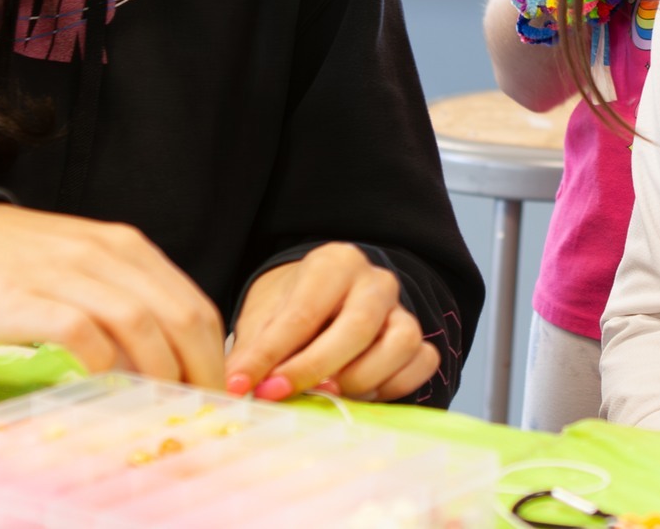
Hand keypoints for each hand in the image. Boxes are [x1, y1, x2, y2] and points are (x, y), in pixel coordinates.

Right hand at [0, 203, 225, 387]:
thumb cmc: (24, 264)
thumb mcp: (88, 269)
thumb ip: (129, 303)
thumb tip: (171, 364)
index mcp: (127, 248)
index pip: (193, 304)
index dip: (214, 354)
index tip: (217, 394)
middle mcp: (104, 254)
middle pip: (177, 315)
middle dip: (198, 369)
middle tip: (200, 411)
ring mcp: (65, 273)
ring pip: (138, 322)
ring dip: (158, 370)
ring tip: (161, 406)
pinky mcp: (25, 297)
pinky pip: (78, 329)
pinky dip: (100, 359)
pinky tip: (103, 380)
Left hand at [225, 244, 438, 402]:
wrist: (325, 304)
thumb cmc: (292, 308)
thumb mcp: (264, 316)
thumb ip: (254, 349)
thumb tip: (236, 387)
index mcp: (333, 263)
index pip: (303, 312)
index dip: (271, 354)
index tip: (243, 385)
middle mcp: (374, 281)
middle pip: (357, 327)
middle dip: (314, 368)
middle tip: (279, 394)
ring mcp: (402, 309)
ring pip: (400, 343)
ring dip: (360, 380)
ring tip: (326, 396)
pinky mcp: (420, 339)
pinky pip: (422, 363)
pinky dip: (394, 386)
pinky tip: (362, 396)